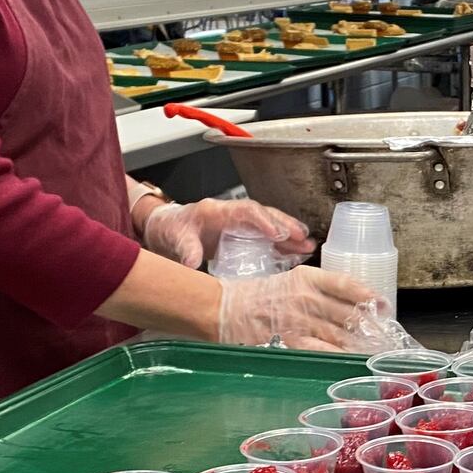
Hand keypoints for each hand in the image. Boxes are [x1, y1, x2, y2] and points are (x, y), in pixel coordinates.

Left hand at [142, 198, 314, 269]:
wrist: (164, 229)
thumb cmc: (171, 228)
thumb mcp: (174, 237)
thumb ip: (185, 248)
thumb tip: (192, 262)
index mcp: (216, 210)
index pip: (246, 210)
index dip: (263, 220)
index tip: (277, 233)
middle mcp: (231, 215)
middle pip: (264, 215)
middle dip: (285, 225)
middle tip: (303, 237)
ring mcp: (237, 225)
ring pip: (268, 227)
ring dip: (289, 236)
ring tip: (307, 246)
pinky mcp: (240, 237)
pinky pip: (265, 239)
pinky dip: (281, 246)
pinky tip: (295, 254)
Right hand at [218, 266, 383, 350]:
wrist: (224, 308)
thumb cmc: (257, 295)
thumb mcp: (290, 281)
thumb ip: (318, 290)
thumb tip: (349, 305)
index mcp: (307, 277)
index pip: (347, 284)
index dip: (369, 296)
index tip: (384, 304)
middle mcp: (306, 297)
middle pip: (348, 313)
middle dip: (371, 326)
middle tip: (387, 335)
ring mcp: (299, 321)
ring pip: (340, 334)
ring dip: (361, 344)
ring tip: (377, 351)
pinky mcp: (290, 341)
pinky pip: (322, 350)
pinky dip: (338, 356)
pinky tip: (351, 360)